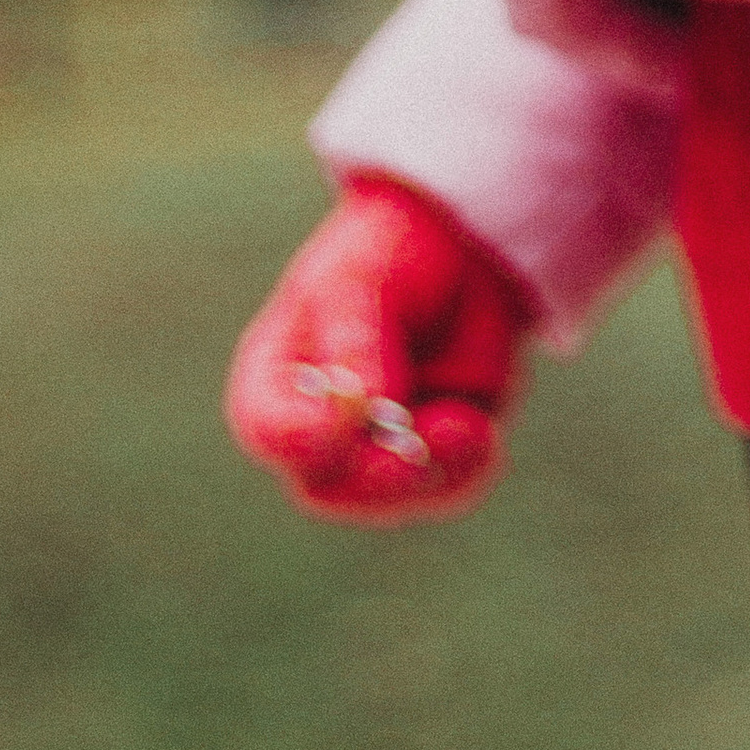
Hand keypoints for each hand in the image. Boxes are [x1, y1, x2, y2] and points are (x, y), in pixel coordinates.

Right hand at [224, 175, 530, 522]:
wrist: (457, 250)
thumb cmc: (385, 259)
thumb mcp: (362, 282)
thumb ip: (356, 340)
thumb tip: (363, 405)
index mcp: (278, 382)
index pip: (268, 429)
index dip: (300, 437)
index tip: (346, 415)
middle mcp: (318, 431)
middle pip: (329, 488)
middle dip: (379, 474)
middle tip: (424, 441)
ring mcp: (374, 455)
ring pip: (394, 499)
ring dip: (432, 468)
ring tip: (468, 425)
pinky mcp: (431, 459)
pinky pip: (447, 489)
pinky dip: (468, 466)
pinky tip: (480, 429)